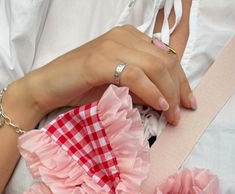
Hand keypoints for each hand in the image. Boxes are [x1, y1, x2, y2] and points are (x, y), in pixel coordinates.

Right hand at [24, 25, 194, 125]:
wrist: (46, 88)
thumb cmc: (78, 88)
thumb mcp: (115, 85)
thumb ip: (138, 86)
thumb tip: (162, 98)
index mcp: (129, 37)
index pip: (165, 56)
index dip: (181, 80)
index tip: (187, 103)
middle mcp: (124, 36)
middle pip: (165, 61)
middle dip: (177, 90)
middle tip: (179, 115)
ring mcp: (112, 46)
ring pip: (155, 67)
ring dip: (167, 94)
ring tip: (170, 115)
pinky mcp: (101, 61)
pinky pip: (135, 75)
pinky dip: (150, 92)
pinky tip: (158, 106)